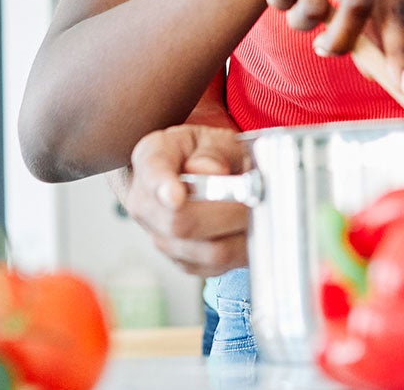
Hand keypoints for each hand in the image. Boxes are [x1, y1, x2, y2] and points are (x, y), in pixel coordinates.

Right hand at [117, 124, 250, 277]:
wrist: (191, 174)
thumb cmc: (203, 152)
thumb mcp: (212, 138)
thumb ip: (213, 151)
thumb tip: (214, 172)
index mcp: (151, 158)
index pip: (153, 173)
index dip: (163, 187)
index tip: (176, 196)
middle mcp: (145, 203)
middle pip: (182, 222)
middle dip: (230, 212)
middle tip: (258, 197)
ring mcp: (160, 237)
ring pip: (206, 251)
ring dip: (241, 233)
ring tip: (258, 210)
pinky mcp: (184, 262)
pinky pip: (217, 266)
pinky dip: (241, 250)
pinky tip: (247, 227)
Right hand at [242, 0, 403, 94]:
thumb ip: (373, 28)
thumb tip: (389, 79)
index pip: (397, 4)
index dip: (400, 48)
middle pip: (358, 2)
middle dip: (341, 41)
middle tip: (326, 51)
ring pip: (313, 4)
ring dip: (302, 23)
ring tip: (299, 8)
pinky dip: (279, 4)